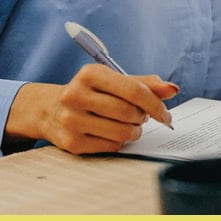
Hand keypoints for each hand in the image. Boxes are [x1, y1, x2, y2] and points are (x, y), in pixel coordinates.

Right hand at [4, 64, 179, 154]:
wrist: (48, 109)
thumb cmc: (90, 93)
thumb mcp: (113, 81)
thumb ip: (144, 84)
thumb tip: (172, 89)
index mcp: (89, 74)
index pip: (134, 90)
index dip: (155, 104)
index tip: (165, 114)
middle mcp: (76, 95)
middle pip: (129, 113)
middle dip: (142, 118)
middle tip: (140, 117)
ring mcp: (71, 120)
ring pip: (122, 133)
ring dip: (133, 132)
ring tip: (128, 125)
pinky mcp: (71, 142)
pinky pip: (111, 146)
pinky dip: (119, 142)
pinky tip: (111, 133)